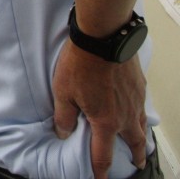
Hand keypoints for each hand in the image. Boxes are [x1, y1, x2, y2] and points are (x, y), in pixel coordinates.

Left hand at [53, 39, 146, 178]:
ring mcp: (135, 99)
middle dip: (134, 156)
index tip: (100, 178)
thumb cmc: (81, 64)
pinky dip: (140, 114)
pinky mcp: (139, 84)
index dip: (100, 169)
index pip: (103, 153)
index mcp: (105, 121)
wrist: (103, 38)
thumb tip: (64, 132)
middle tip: (136, 163)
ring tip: (140, 142)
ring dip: (140, 136)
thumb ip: (64, 117)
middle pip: (132, 142)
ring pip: (141, 125)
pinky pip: (141, 106)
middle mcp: (124, 114)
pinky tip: (136, 109)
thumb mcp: (63, 93)